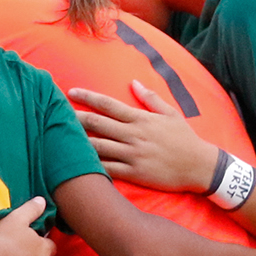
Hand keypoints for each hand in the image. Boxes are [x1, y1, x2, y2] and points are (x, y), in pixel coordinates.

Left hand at [69, 81, 217, 192]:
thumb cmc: (185, 139)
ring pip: (98, 147)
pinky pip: (108, 169)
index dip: (88, 97)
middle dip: (75, 118)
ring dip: (79, 142)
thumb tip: (133, 82)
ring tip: (60, 138)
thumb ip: (150, 98)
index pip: (109, 105)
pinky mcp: (134, 173)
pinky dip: (92, 166)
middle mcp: (134, 135)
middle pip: (98, 124)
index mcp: (141, 119)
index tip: (71, 92)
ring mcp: (133, 155)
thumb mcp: (171, 114)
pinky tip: (76, 164)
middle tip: (55, 113)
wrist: (200, 166)